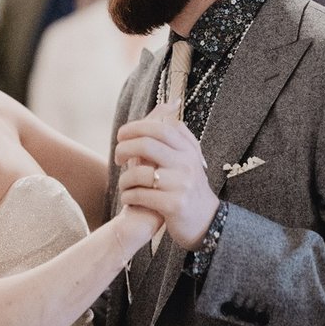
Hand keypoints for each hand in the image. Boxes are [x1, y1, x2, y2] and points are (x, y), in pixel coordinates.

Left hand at [116, 102, 218, 249]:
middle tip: (117, 156)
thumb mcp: (186, 158)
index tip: (122, 135)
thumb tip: (169, 103)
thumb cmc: (188, 186)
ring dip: (125, 179)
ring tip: (125, 184)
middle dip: (125, 148)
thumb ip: (175, 133)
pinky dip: (128, 196)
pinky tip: (129, 198)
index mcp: (189, 149)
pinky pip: (141, 195)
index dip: (136, 127)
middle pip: (147, 144)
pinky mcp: (174, 205)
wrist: (207, 222)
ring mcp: (182, 184)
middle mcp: (187, 163)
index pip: (160, 128)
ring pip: (140, 172)